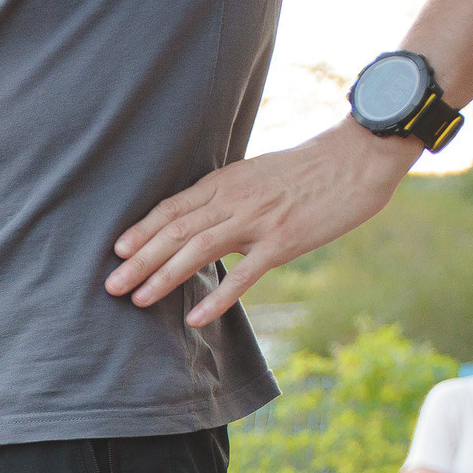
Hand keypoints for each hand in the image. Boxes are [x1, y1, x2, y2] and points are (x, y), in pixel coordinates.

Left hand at [107, 121, 416, 328]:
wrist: (361, 154)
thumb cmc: (312, 168)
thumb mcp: (261, 174)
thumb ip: (231, 197)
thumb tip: (205, 220)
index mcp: (228, 182)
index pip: (174, 208)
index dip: (143, 230)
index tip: (117, 251)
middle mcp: (236, 199)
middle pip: (176, 231)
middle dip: (139, 260)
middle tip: (110, 286)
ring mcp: (259, 220)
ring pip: (199, 250)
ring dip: (164, 276)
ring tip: (138, 300)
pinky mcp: (285, 240)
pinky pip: (244, 273)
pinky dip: (217, 297)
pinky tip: (194, 317)